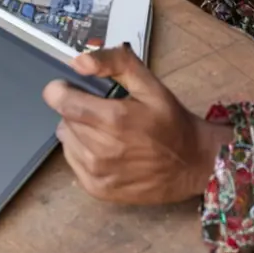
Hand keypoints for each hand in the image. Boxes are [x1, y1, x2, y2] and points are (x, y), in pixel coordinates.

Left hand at [43, 45, 229, 204]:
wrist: (193, 163)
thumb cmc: (169, 120)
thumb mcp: (149, 83)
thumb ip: (114, 62)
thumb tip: (77, 62)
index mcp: (114, 120)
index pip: (61, 101)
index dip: (60, 90)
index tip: (71, 87)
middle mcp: (101, 150)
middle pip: (64, 119)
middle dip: (77, 109)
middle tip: (102, 111)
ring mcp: (98, 174)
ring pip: (67, 139)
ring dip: (79, 130)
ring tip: (105, 131)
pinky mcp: (97, 190)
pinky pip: (72, 160)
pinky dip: (82, 151)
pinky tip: (104, 150)